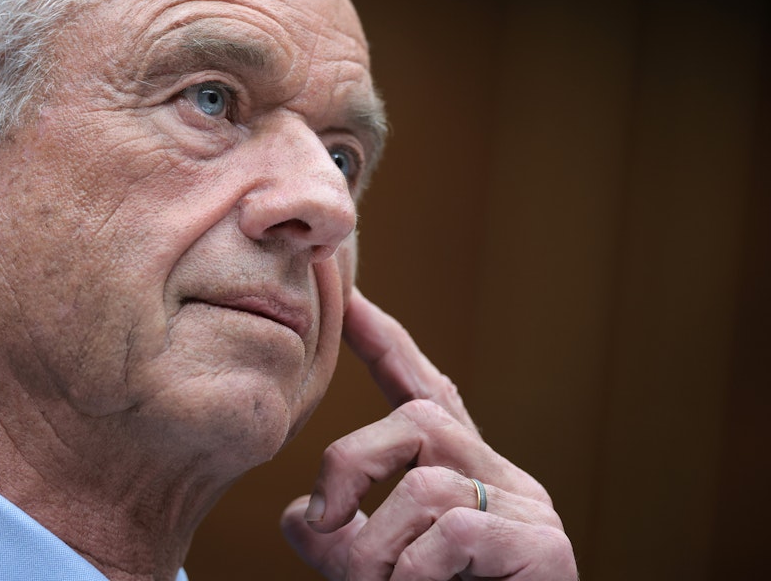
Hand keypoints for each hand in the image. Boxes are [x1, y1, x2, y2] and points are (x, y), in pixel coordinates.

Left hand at [280, 290, 576, 579]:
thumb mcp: (369, 572)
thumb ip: (337, 533)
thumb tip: (303, 515)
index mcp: (460, 474)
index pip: (425, 389)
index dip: (386, 341)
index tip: (351, 296)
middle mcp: (503, 478)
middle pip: (417, 417)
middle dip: (350, 469)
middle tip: (323, 528)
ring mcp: (530, 510)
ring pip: (426, 484)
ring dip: (378, 550)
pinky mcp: (545, 548)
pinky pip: (455, 529)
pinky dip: (418, 574)